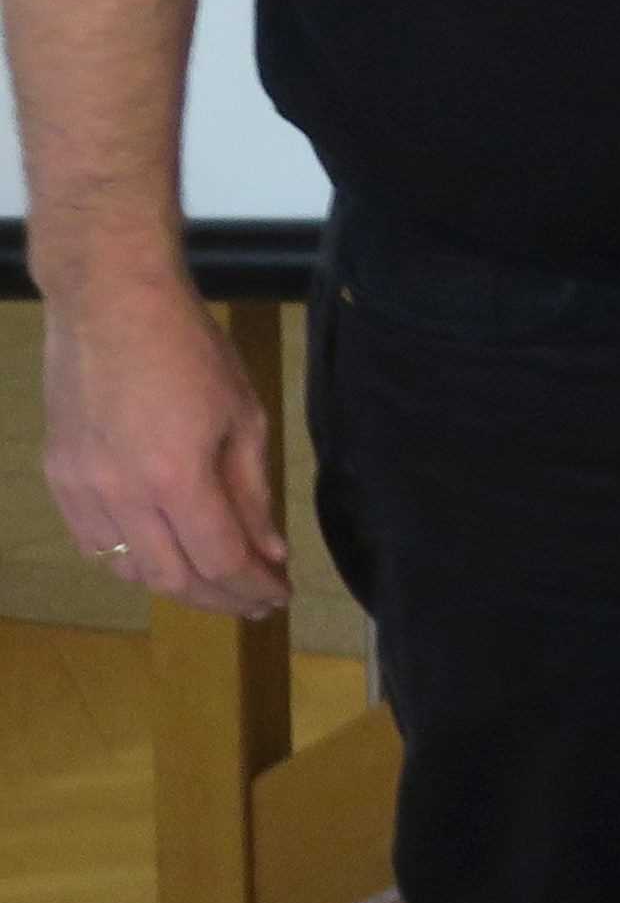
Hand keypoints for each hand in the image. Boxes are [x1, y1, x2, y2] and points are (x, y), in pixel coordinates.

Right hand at [40, 274, 287, 617]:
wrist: (110, 304)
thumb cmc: (191, 351)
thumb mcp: (244, 417)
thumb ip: (253, 493)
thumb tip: (269, 551)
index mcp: (175, 476)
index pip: (219, 561)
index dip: (253, 587)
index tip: (279, 594)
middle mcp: (120, 494)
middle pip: (172, 579)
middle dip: (222, 598)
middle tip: (254, 598)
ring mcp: (80, 488)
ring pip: (128, 570)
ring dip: (176, 584)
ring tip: (216, 582)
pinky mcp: (57, 476)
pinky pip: (92, 543)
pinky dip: (130, 561)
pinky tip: (162, 554)